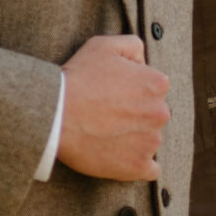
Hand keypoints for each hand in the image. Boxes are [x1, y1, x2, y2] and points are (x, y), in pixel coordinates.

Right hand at [57, 34, 168, 181]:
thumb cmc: (78, 77)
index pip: (154, 88)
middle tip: (107, 115)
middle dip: (136, 115)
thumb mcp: (104, 45)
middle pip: (154, 115)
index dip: (132, 90)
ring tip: (106, 134)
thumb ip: (133, 45)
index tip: (112, 94)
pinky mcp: (138, 167)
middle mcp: (161, 113)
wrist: (55, 114)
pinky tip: (120, 157)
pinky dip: (138, 164)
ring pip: (150, 140)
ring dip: (135, 139)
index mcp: (157, 84)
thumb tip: (143, 59)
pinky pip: (151, 170)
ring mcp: (151, 142)